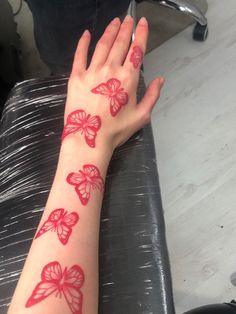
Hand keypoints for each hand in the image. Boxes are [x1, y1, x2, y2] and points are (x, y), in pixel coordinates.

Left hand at [63, 15, 163, 150]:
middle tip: (128, 18)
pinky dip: (83, 43)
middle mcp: (111, 69)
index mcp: (128, 78)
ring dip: (109, 31)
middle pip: (120, 43)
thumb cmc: (116, 130)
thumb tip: (161, 79)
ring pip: (102, 45)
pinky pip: (79, 55)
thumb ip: (153, 95)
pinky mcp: (76, 77)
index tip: (142, 23)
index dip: (141, 34)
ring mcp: (92, 71)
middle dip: (125, 29)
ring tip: (114, 22)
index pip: (137, 50)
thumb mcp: (141, 116)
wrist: (89, 138)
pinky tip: (87, 33)